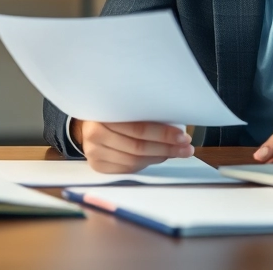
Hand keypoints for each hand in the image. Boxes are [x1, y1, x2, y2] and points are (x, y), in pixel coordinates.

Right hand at [73, 119, 193, 173]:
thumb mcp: (124, 104)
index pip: (138, 128)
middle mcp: (94, 135)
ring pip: (135, 160)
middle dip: (167, 148)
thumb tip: (176, 122)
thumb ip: (143, 111)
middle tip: (186, 147)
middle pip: (138, 147)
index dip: (163, 133)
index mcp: (102, 113)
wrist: (87, 122)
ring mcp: (94, 152)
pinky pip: (128, 168)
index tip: (183, 136)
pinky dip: (147, 163)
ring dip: (159, 157)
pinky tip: (159, 157)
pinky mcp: (98, 166)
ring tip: (177, 152)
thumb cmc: (113, 111)